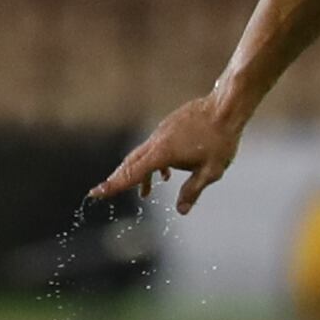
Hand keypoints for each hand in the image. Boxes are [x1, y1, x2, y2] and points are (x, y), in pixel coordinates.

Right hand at [89, 93, 244, 212]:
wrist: (225, 108)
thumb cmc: (220, 139)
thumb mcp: (211, 171)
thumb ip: (193, 191)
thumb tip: (180, 210)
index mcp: (162, 153)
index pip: (132, 173)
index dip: (113, 186)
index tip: (95, 193)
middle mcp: (156, 142)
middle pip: (130, 163)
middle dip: (119, 179)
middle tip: (107, 192)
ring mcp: (161, 132)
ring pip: (143, 155)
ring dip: (140, 173)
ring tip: (145, 192)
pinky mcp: (169, 127)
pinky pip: (154, 148)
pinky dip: (153, 162)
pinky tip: (166, 173)